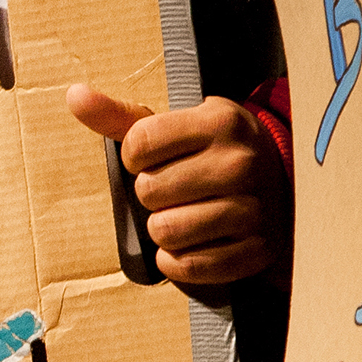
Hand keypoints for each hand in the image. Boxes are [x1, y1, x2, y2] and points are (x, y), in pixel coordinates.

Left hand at [68, 86, 289, 285]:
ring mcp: (252, 208)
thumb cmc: (215, 152)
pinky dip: (177, 261)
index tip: (156, 159)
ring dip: (163, 230)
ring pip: (165, 231)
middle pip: (148, 191)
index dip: (135, 157)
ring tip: (185, 215)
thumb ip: (121, 116)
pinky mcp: (255, 249)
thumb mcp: (177, 126)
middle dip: (151, 195)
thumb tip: (74, 96)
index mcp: (218, 123)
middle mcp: (239, 163)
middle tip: (176, 190)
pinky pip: (188, 266)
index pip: (138, 144)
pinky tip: (192, 243)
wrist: (286, 183)